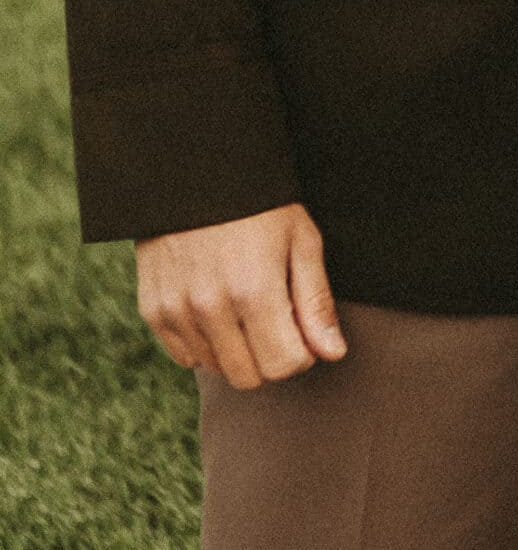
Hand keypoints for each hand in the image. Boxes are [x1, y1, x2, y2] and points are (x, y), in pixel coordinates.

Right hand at [136, 202, 346, 389]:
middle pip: (249, 377)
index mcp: (254, 289)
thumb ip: (316, 302)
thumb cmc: (261, 205)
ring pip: (217, 369)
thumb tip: (332, 354)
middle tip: (275, 318)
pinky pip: (185, 357)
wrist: (197, 171)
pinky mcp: (153, 310)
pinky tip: (216, 306)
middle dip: (269, 357)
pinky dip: (205, 343)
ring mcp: (176, 311)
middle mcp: (210, 307)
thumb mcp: (301, 240)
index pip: (283, 365)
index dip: (302, 354)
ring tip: (244, 304)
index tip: (301, 329)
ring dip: (237, 350)